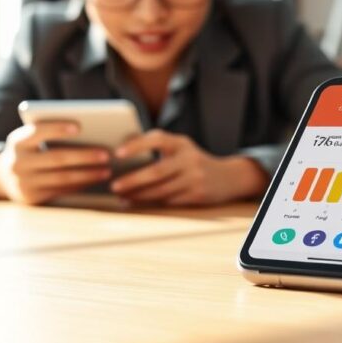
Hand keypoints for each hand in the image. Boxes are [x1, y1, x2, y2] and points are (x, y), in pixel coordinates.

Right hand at [0, 121, 110, 204]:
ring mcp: (24, 183)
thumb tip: (89, 132)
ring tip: (107, 170)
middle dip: (84, 156)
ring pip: (62, 178)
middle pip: (56, 158)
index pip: (37, 132)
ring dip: (87, 174)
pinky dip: (80, 185)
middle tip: (106, 153)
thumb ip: (49, 133)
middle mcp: (18, 162)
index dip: (57, 128)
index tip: (79, 126)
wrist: (4, 177)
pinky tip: (95, 179)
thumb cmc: (30, 150)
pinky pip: (61, 191)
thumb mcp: (31, 139)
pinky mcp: (32, 198)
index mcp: (18, 141)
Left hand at [110, 129, 267, 205]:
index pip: (157, 139)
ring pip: (161, 190)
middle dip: (133, 180)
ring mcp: (195, 178)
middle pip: (156, 172)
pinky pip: (169, 201)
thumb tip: (122, 154)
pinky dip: (151, 203)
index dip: (137, 145)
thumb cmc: (192, 161)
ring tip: (122, 197)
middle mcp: (190, 158)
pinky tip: (138, 203)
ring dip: (139, 195)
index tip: (118, 153)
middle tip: (114, 185)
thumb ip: (158, 148)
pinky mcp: (198, 195)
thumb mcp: (181, 148)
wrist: (227, 177)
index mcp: (182, 143)